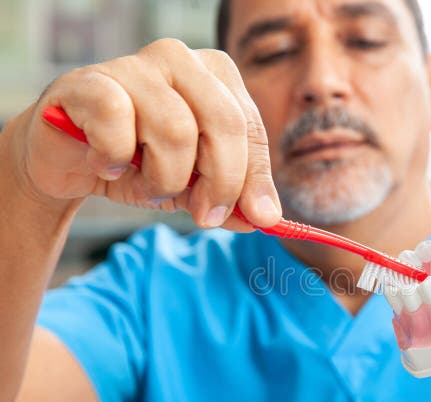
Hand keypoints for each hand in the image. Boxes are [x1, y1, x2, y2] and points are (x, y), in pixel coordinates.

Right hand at [7, 38, 280, 230]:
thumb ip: (232, 199)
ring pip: (175, 131)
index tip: (257, 218)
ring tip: (148, 185)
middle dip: (222, 181)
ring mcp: (134, 66)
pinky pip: (118, 127)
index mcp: (217, 75)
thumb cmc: (140, 162)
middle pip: (224, 123)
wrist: (70, 160)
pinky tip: (106, 165)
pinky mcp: (90, 83)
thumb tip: (266, 218)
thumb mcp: (194, 186)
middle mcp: (179, 60)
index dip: (255, 178)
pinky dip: (116, 160)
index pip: (251, 128)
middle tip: (206, 216)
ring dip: (165, 178)